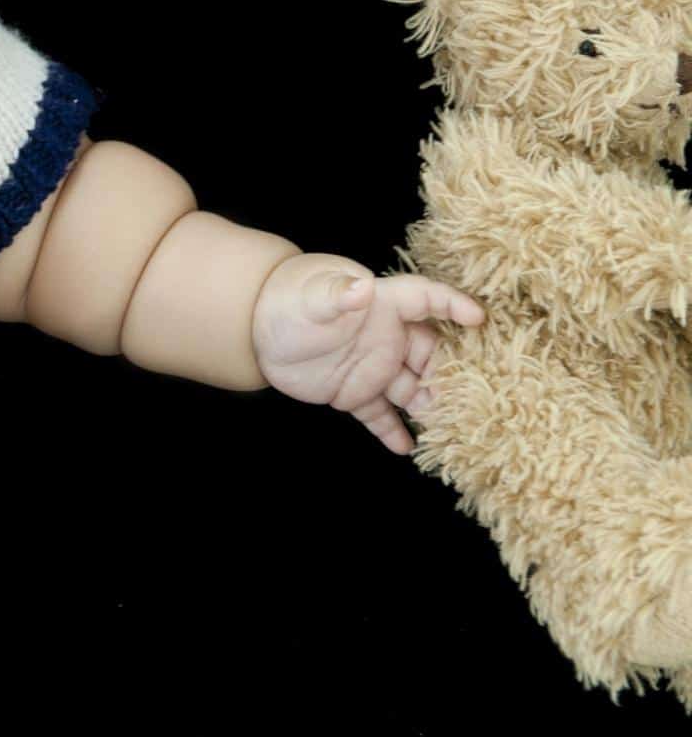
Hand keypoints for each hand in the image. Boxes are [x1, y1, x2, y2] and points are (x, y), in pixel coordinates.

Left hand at [251, 254, 486, 456]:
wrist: (258, 334)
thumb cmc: (288, 304)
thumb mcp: (313, 299)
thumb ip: (337, 295)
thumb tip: (361, 287)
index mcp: (382, 306)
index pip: (425, 300)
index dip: (452, 305)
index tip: (478, 319)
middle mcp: (387, 338)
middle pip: (430, 355)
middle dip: (449, 375)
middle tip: (468, 397)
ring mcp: (373, 368)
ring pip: (412, 391)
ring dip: (429, 409)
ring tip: (449, 430)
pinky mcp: (354, 394)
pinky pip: (380, 415)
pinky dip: (392, 431)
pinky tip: (406, 449)